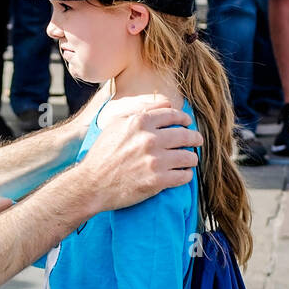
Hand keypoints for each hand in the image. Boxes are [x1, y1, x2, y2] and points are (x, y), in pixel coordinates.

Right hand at [77, 95, 199, 214]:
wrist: (91, 184)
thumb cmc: (102, 154)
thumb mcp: (116, 125)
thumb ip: (140, 112)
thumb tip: (166, 103)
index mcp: (139, 123)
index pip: (173, 115)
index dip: (184, 119)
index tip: (187, 123)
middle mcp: (149, 139)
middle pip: (185, 135)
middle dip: (195, 138)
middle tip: (197, 141)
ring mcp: (154, 161)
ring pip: (188, 157)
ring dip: (191, 158)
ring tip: (189, 160)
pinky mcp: (157, 181)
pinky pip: (184, 176)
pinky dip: (186, 175)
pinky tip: (183, 174)